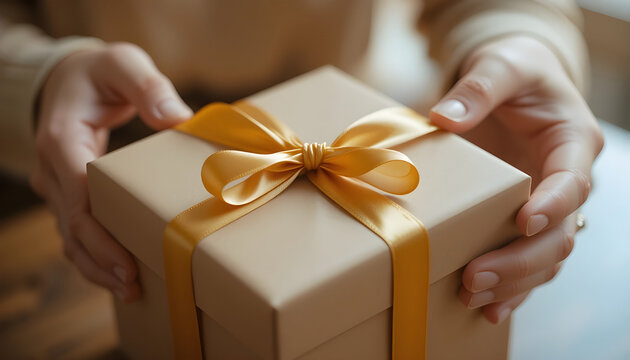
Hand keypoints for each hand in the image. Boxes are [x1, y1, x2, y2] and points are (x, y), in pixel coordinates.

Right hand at [29, 43, 192, 301]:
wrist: (67, 80)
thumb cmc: (97, 73)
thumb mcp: (122, 63)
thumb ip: (147, 86)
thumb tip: (177, 118)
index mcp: (62, 141)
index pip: (79, 197)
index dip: (102, 234)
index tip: (128, 261)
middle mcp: (53, 170)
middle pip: (74, 227)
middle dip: (102, 261)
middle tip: (134, 287)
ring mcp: (57, 187)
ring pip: (71, 237)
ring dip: (96, 266)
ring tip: (130, 290)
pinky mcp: (69, 195)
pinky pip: (78, 231)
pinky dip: (95, 255)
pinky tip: (119, 272)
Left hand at [429, 36, 602, 323]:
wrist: (513, 85)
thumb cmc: (514, 69)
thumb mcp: (500, 65)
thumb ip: (479, 88)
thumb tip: (443, 118)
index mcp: (571, 143)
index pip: (572, 182)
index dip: (552, 204)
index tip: (522, 221)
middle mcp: (567, 181)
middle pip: (559, 233)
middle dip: (520, 259)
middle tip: (476, 275)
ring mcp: (548, 206)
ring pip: (546, 257)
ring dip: (513, 281)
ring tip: (473, 296)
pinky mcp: (524, 220)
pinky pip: (528, 262)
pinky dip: (512, 288)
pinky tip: (489, 310)